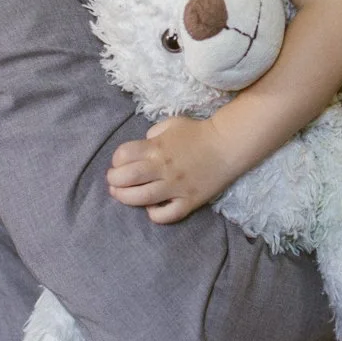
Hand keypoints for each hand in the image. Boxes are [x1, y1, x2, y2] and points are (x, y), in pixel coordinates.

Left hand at [107, 115, 236, 223]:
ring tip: (124, 195)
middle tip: (115, 181)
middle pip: (125, 178)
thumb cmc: (198, 133)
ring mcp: (175, 187)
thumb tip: (142, 147)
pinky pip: (166, 216)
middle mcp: (163, 167)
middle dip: (113, 180)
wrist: (228, 145)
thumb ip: (152, 134)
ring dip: (125, 198)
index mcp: (157, 147)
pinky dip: (155, 214)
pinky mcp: (189, 201)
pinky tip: (153, 207)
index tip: (120, 163)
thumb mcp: (171, 124)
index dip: (116, 160)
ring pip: (140, 199)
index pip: (122, 155)